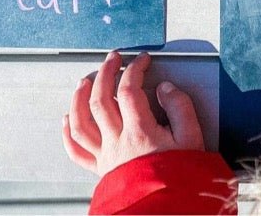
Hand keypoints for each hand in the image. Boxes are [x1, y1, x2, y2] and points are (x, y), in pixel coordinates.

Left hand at [62, 51, 204, 176]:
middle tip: (113, 59)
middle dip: (105, 73)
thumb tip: (164, 89)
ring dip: (80, 98)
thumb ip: (180, 107)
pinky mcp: (101, 168)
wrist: (168, 208)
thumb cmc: (180, 176)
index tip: (142, 61)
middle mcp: (118, 142)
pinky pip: (77, 150)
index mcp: (140, 131)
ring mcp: (106, 155)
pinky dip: (68, 132)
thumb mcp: (192, 138)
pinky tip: (67, 120)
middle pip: (101, 99)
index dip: (135, 69)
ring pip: (81, 121)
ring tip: (85, 81)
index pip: (130, 89)